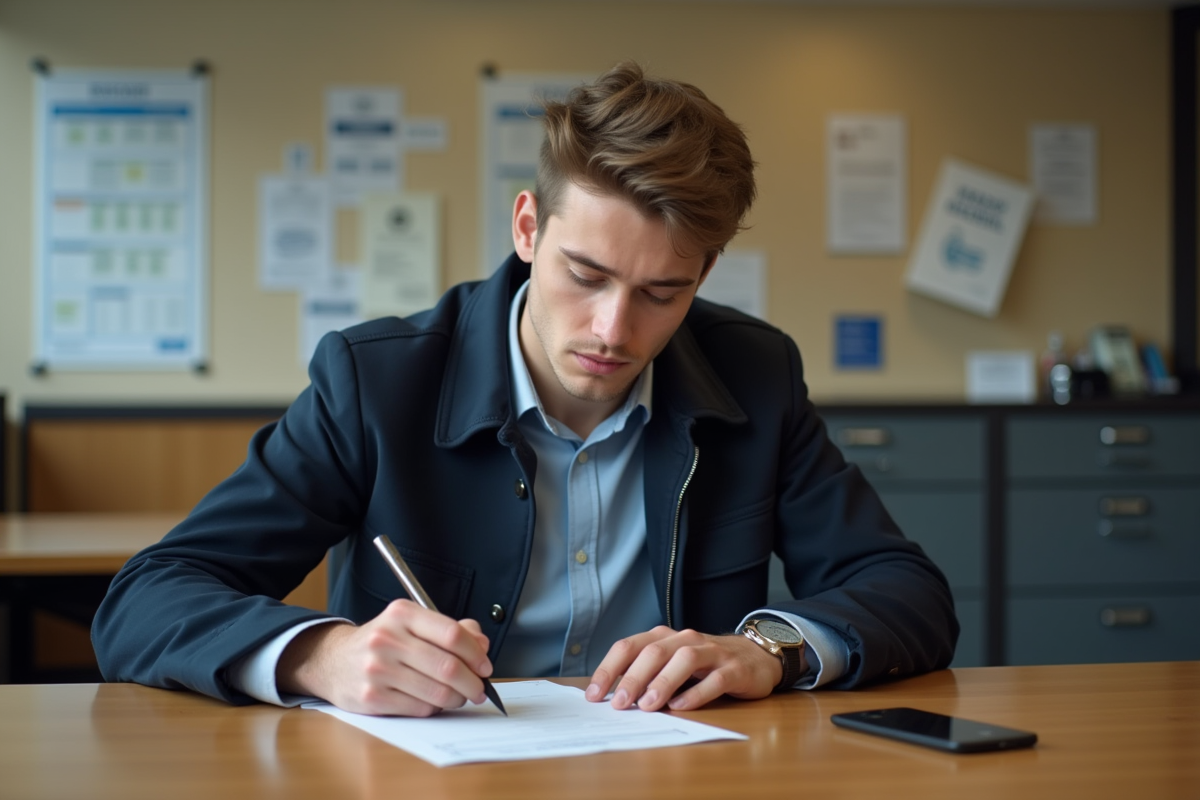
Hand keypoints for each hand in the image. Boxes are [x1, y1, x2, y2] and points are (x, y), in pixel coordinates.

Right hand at [276, 599, 492, 716]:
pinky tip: (432, 702)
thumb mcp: (412, 623)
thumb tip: (482, 644)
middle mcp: (387, 639)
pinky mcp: (371, 698)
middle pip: (448, 667)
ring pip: (437, 692)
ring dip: (457, 699)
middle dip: (472, 683)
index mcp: (402, 614)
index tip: (485, 666)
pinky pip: (419, 709)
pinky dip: (434, 708)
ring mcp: (377, 670)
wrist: (333, 661)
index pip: (452, 634)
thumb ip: (450, 629)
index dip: (476, 654)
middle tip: (479, 689)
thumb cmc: (383, 642)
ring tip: (459, 696)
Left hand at [584, 625, 784, 711]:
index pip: (629, 646)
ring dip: (662, 682)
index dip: (609, 669)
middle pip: (654, 652)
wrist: (755, 657)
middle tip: (618, 704)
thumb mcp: (672, 665)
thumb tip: (611, 698)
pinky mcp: (734, 669)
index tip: (593, 695)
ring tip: (647, 706)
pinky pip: (714, 679)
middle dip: (633, 678)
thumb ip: (646, 676)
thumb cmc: (704, 665)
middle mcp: (685, 639)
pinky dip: (696, 693)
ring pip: (684, 660)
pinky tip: (681, 706)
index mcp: (664, 637)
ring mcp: (712, 652)